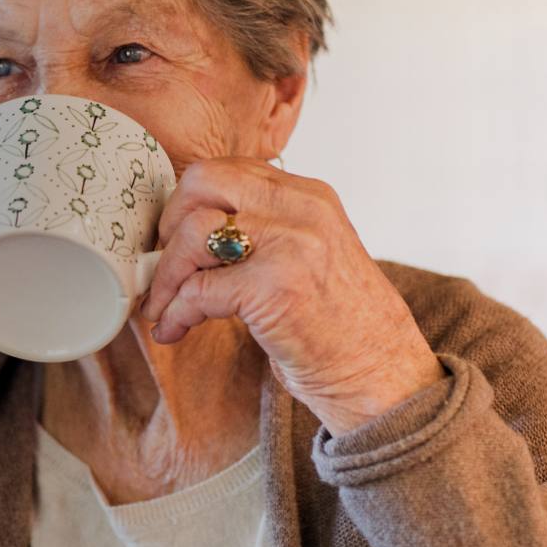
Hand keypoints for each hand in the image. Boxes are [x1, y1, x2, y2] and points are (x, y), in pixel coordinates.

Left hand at [137, 158, 443, 434]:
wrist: (383, 376)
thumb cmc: (342, 325)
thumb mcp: (312, 254)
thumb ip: (267, 229)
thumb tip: (191, 232)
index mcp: (310, 196)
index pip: (229, 170)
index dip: (189, 202)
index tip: (175, 236)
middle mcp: (302, 210)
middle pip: (203, 181)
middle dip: (169, 223)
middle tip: (166, 263)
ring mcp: (289, 245)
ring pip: (192, 233)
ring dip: (166, 276)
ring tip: (164, 307)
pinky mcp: (273, 288)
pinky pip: (197, 290)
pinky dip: (174, 312)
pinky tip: (172, 330)